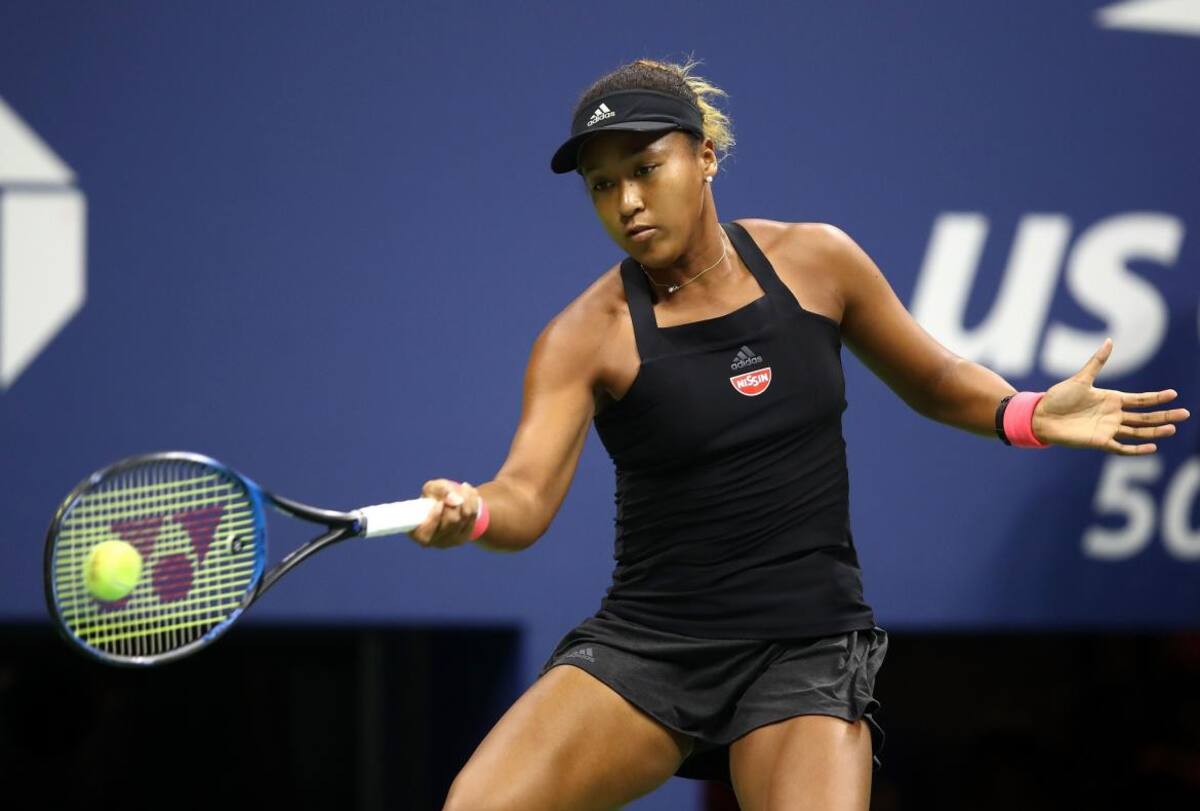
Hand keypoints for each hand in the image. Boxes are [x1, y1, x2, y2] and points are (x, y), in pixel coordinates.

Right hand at [408, 479, 482, 548]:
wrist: (450, 503)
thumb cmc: (434, 496)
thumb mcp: (432, 488)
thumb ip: (440, 491)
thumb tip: (456, 499)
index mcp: (417, 533)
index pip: (426, 532)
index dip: (435, 517)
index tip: (440, 503)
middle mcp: (433, 541)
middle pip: (451, 520)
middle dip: (455, 502)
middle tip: (454, 491)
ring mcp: (449, 542)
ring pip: (464, 517)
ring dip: (466, 498)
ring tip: (464, 487)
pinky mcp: (463, 538)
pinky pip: (473, 517)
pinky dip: (473, 502)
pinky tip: (470, 493)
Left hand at [1032, 338, 1190, 454]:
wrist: (1040, 416)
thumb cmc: (1058, 397)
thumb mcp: (1080, 379)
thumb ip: (1097, 362)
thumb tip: (1110, 341)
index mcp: (1111, 399)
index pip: (1140, 399)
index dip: (1157, 398)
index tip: (1174, 394)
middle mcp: (1113, 415)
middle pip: (1145, 416)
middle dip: (1164, 415)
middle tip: (1185, 414)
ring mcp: (1108, 429)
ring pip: (1138, 431)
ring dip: (1155, 431)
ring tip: (1173, 428)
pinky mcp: (1099, 441)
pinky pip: (1121, 447)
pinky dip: (1136, 449)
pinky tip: (1152, 447)